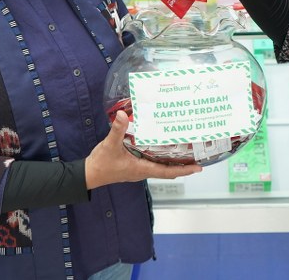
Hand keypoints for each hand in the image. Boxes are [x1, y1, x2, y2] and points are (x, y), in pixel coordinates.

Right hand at [84, 111, 201, 188]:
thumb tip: (121, 115)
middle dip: (183, 166)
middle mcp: (144, 171)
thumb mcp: (109, 145)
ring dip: (174, 162)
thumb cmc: (101, 163)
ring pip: (161, 167)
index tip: (198, 167)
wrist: (89, 174)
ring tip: (186, 152)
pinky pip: (153, 163)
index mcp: (142, 169)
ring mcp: (139, 169)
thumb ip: (117, 130)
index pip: (168, 171)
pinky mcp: (134, 166)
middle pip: (168, 170)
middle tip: (198, 157)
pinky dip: (162, 158)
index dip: (184, 170)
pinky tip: (163, 148)